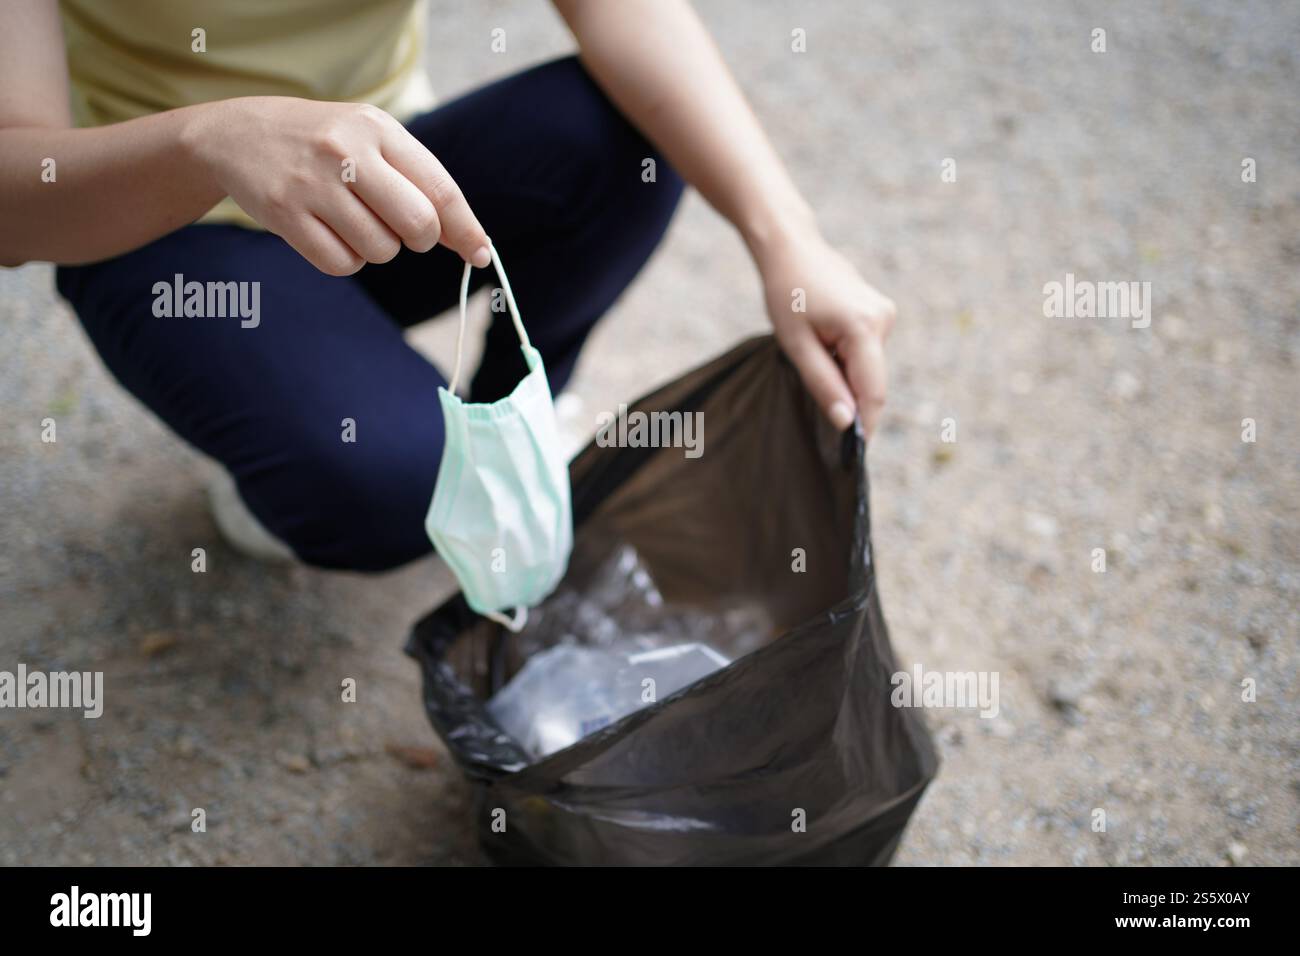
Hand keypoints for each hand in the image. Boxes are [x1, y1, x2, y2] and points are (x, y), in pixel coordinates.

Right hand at [185, 96, 490, 275]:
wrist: (235, 135)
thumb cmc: (323, 145)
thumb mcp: (370, 139)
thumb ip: (418, 181)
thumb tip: (472, 240)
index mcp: (377, 129)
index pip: (440, 189)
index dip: (466, 229)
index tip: (480, 254)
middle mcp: (346, 152)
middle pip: (418, 225)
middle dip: (420, 240)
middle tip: (402, 231)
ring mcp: (312, 184)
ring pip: (380, 249)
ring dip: (376, 248)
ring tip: (352, 220)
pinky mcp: (284, 214)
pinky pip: (341, 264)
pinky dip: (345, 260)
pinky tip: (329, 233)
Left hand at [758, 229, 896, 437]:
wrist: (791, 248)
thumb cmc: (787, 294)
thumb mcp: (796, 345)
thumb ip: (823, 384)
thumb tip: (847, 423)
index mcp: (864, 327)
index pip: (873, 391)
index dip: (866, 424)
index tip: (853, 453)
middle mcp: (884, 320)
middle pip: (872, 381)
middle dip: (851, 399)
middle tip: (820, 407)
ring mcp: (885, 314)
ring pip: (868, 368)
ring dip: (845, 375)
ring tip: (812, 353)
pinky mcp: (880, 313)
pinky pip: (866, 352)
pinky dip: (848, 360)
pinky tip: (822, 342)